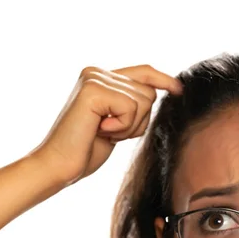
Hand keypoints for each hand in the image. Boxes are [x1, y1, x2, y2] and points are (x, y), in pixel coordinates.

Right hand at [31, 64, 182, 185]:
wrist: (59, 166)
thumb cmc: (86, 149)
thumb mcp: (117, 122)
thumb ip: (132, 104)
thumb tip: (161, 91)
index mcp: (100, 77)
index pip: (142, 72)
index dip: (163, 80)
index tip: (179, 90)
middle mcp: (96, 72)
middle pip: (148, 91)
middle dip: (138, 120)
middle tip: (109, 132)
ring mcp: (94, 78)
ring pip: (144, 100)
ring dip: (129, 126)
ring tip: (102, 132)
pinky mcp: (93, 89)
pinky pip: (131, 108)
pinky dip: (121, 127)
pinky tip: (99, 131)